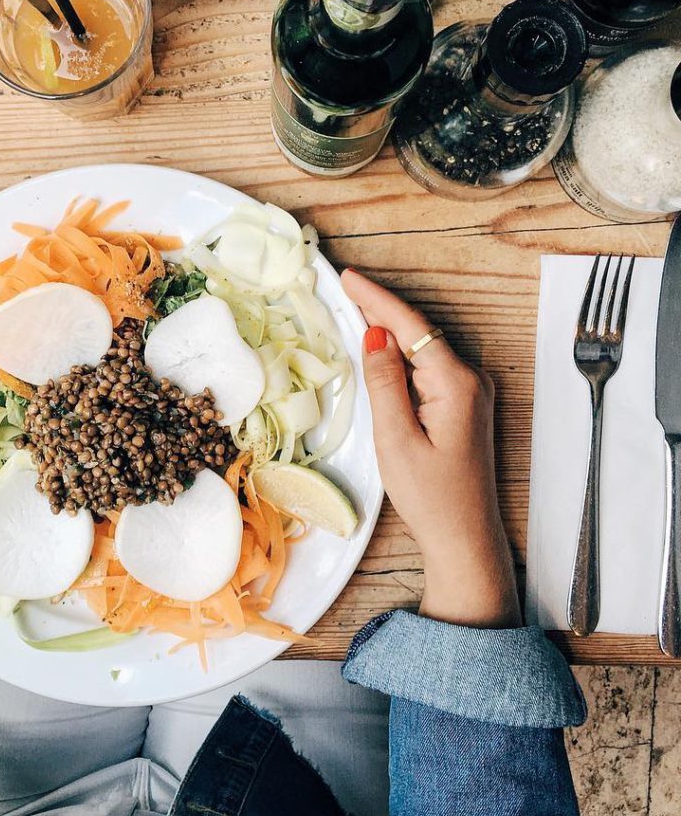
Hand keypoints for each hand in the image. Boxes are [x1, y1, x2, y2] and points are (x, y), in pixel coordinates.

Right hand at [340, 269, 520, 628]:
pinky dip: (402, 355)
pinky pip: (428, 368)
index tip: (347, 276)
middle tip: (344, 288)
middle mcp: (471, 380)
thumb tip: (376, 336)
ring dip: (390, 331)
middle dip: (381, 308)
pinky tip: (381, 350)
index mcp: (457, 383)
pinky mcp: (463, 406)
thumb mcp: (396, 439)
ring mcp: (471, 393)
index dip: (376, 299)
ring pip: (423, 349)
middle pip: (419, 332)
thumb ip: (385, 383)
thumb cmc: (430, 497)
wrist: (464, 539)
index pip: (410, 327)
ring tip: (355, 310)